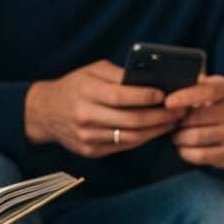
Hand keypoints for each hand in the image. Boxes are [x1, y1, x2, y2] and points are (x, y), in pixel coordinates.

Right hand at [24, 61, 179, 157]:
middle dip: (159, 117)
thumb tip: (150, 80)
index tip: (165, 95)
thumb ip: (118, 75)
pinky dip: (142, 139)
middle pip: (130, 120)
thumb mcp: (92, 72)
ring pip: (130, 137)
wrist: (44, 113)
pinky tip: (155, 131)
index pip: (121, 96)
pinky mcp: (91, 151)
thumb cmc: (73, 86)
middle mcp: (86, 116)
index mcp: (86, 92)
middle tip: (179, 111)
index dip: (145, 97)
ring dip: (155, 131)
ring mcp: (88, 137)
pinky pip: (123, 147)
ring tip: (172, 122)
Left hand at [168, 74, 223, 167]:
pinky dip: (186, 152)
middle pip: (197, 118)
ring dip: (179, 138)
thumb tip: (170, 83)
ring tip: (176, 136)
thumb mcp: (205, 89)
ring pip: (197, 137)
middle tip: (170, 123)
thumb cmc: (210, 106)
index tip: (168, 103)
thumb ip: (190, 86)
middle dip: (177, 122)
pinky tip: (183, 148)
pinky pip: (201, 155)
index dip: (186, 97)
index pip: (207, 91)